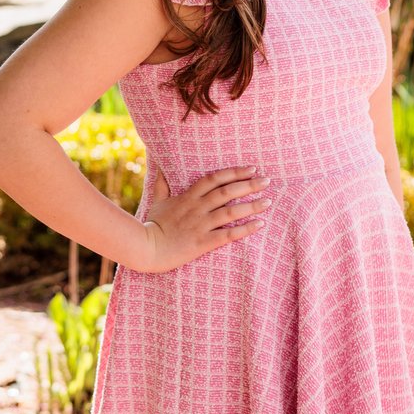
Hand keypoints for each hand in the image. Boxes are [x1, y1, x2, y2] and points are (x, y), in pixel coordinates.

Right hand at [130, 165, 269, 272]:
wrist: (145, 248)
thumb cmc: (152, 225)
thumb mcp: (157, 201)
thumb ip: (161, 183)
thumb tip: (159, 165)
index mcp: (188, 197)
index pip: (214, 179)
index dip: (234, 172)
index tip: (251, 168)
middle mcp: (197, 208)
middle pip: (227, 192)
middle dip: (249, 185)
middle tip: (267, 181)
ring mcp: (201, 225)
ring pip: (231, 211)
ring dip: (252, 205)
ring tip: (268, 202)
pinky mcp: (203, 242)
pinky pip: (228, 234)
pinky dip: (245, 229)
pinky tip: (259, 224)